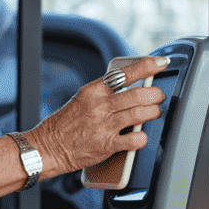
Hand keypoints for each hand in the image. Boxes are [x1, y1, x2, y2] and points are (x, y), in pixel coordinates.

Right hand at [27, 56, 171, 177]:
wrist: (48, 146)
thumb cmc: (65, 123)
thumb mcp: (82, 99)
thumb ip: (105, 94)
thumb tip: (132, 88)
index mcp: (93, 90)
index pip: (125, 73)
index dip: (147, 66)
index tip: (161, 62)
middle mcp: (99, 106)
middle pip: (138, 94)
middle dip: (156, 94)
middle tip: (159, 96)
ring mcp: (104, 125)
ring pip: (140, 114)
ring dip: (153, 113)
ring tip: (154, 113)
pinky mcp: (107, 145)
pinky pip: (134, 139)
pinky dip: (143, 137)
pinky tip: (141, 136)